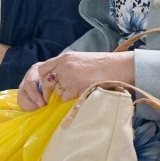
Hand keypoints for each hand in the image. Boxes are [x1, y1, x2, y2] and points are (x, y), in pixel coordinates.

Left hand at [17, 51, 134, 110]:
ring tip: (75, 96)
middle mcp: (64, 64)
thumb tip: (56, 85)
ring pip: (56, 92)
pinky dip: (71, 101)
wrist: (120, 67)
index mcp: (65, 58)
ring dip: (62, 98)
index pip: (41, 69)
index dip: (39, 82)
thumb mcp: (81, 62)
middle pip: (45, 82)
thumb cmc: (104, 67)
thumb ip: (67, 69)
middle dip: (46, 94)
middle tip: (50, 102)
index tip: (45, 92)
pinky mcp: (75, 85)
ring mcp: (69, 74)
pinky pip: (65, 99)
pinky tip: (81, 97)